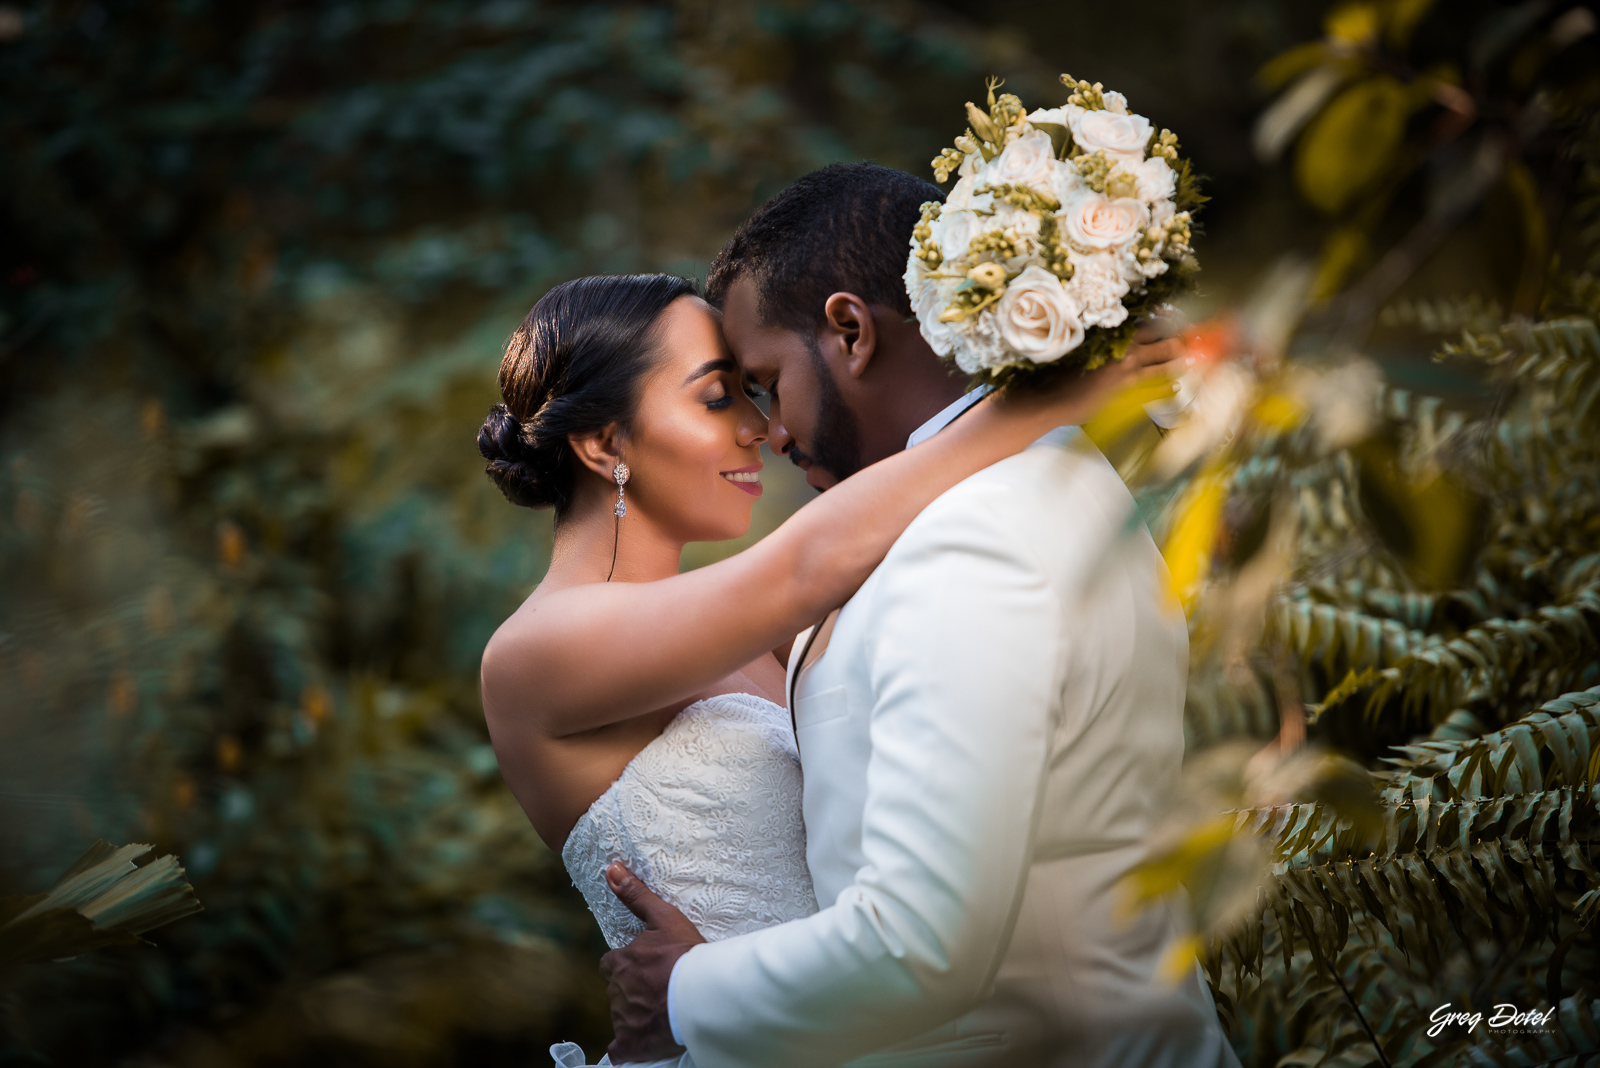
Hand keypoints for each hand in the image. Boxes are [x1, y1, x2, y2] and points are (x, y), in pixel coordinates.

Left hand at [599, 863, 706, 1063]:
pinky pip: (620, 1049)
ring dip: (635, 1013)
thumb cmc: (686, 956)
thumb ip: (636, 896)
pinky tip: (640, 1042)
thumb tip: (611, 868)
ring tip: (661, 1010)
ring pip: (621, 1015)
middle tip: (657, 988)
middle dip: (631, 989)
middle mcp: (617, 990)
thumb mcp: (664, 919)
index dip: (627, 964)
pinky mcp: (632, 1043)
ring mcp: (623, 1018)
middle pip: (617, 989)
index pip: (612, 964)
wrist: (703, 996)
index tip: (645, 967)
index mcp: (621, 962)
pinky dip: (627, 1047)